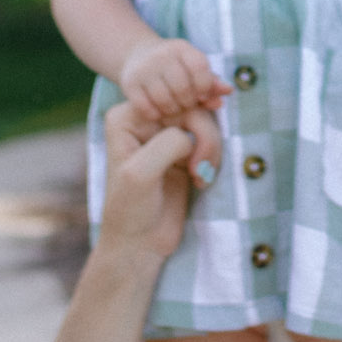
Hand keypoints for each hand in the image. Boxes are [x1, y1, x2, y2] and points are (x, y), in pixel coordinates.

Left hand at [96, 101, 202, 260]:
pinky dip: (212, 159)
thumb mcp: (141, 174)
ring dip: (211, 149)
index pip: (168, 97)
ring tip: (201, 177)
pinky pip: (209, 142)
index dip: (194, 104)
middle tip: (201, 168)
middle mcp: (145, 122)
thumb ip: (167, 144)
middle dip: (205, 136)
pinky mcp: (183, 154)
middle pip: (192, 108)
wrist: (139, 244)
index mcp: (127, 118)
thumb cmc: (130, 209)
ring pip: (205, 124)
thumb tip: (192, 134)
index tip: (214, 113)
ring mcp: (166, 137)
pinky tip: (202, 179)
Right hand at [119, 37, 226, 129]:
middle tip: (186, 105)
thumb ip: (211, 82)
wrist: (137, 56)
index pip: (199, 68)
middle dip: (188, 102)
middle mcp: (161, 55)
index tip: (201, 96)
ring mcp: (143, 68)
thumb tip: (228, 91)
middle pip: (182, 87)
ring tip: (174, 109)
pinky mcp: (129, 82)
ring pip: (164, 99)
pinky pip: (146, 107)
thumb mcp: (193, 68)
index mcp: (182, 48)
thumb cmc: (175, 67)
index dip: (204, 87)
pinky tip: (159, 112)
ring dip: (172, 111)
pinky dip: (156, 114)